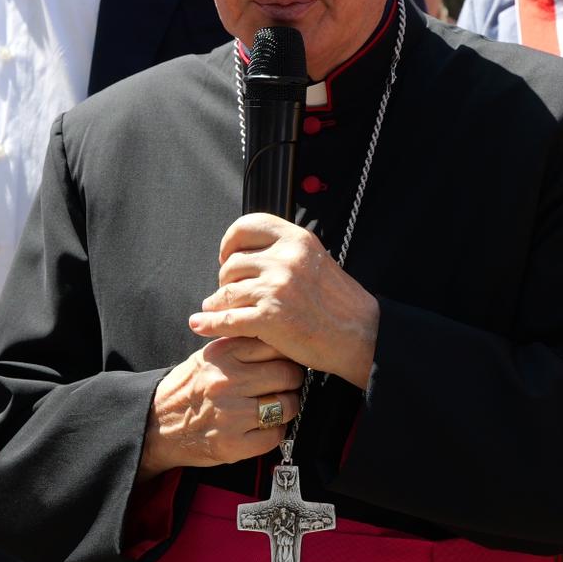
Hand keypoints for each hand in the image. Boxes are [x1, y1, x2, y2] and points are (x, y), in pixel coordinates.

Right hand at [140, 337, 304, 478]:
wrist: (155, 425)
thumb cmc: (187, 389)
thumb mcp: (207, 356)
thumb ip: (240, 346)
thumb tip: (281, 342)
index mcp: (222, 354)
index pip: (274, 344)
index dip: (287, 353)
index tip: (287, 359)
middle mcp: (226, 381)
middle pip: (287, 374)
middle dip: (292, 381)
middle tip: (286, 385)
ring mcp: (230, 414)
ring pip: (286, 406)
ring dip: (287, 407)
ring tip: (277, 406)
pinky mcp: (232, 444)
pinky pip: (275, 435)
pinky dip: (275, 432)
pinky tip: (263, 427)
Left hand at [188, 215, 379, 388]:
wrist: (362, 336)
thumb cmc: (340, 304)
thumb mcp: (316, 261)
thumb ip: (286, 252)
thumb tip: (250, 251)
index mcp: (297, 240)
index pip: (248, 226)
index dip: (230, 240)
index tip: (227, 255)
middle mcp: (285, 259)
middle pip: (232, 262)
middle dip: (226, 278)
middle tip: (230, 291)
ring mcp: (276, 288)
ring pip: (227, 290)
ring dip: (217, 302)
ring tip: (215, 308)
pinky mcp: (270, 318)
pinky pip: (227, 318)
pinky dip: (210, 323)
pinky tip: (200, 325)